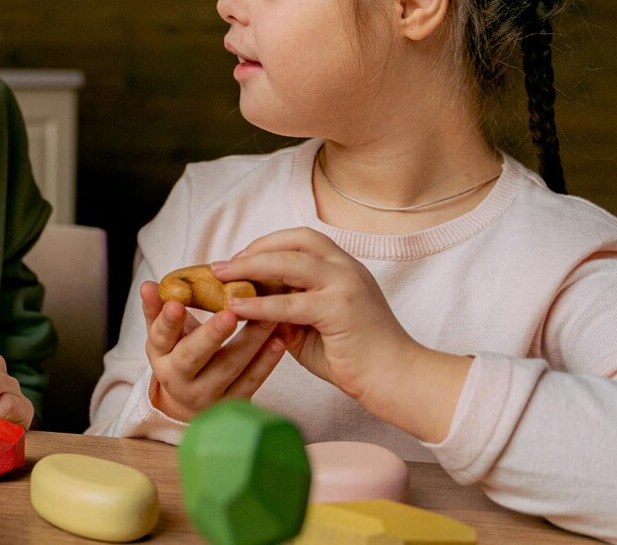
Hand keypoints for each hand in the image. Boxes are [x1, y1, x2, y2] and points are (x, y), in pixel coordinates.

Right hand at [141, 280, 286, 421]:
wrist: (190, 403)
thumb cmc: (179, 354)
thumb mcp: (163, 336)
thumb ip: (157, 309)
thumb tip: (148, 285)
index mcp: (161, 356)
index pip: (160, 337)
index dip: (168, 321)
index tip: (176, 304)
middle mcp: (180, 379)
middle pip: (193, 357)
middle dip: (212, 335)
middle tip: (229, 313)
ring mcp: (208, 395)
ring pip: (229, 367)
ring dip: (251, 341)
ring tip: (267, 316)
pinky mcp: (233, 403)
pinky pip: (252, 381)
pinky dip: (267, 361)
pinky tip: (279, 340)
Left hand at [213, 227, 471, 441]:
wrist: (396, 378)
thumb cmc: (355, 356)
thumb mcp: (314, 327)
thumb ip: (287, 311)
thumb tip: (250, 305)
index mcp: (343, 266)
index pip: (302, 239)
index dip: (268, 244)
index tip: (240, 257)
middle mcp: (346, 268)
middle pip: (294, 242)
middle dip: (253, 250)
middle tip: (221, 266)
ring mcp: (345, 285)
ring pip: (290, 263)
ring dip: (250, 267)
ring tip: (221, 278)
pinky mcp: (339, 309)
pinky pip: (291, 302)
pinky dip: (260, 304)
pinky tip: (237, 308)